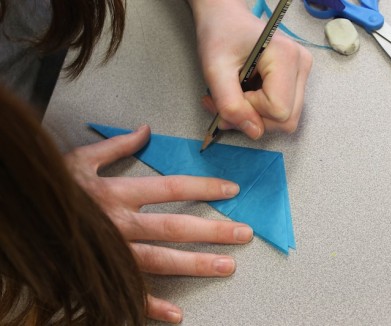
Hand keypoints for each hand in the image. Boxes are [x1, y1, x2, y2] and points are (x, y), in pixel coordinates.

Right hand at [64, 125, 253, 323]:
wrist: (20, 210)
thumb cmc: (53, 189)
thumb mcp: (81, 160)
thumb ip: (117, 147)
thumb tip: (144, 131)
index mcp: (117, 194)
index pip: (170, 189)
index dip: (203, 189)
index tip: (230, 191)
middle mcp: (119, 223)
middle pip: (174, 227)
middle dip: (212, 230)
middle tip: (243, 234)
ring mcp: (111, 251)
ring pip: (160, 260)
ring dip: (195, 264)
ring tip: (227, 267)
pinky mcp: (99, 273)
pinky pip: (128, 293)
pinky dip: (152, 305)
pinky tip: (177, 314)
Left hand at [188, 0, 312, 138]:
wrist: (225, 19)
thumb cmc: (220, 35)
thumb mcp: (215, 70)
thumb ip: (231, 104)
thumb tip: (254, 133)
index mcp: (287, 57)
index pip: (278, 111)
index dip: (251, 111)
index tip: (232, 92)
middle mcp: (302, 66)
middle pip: (287, 120)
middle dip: (253, 119)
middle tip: (225, 103)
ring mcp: (302, 73)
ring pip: (286, 120)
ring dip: (255, 117)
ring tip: (232, 98)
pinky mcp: (296, 80)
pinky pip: (283, 111)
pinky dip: (260, 111)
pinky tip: (244, 96)